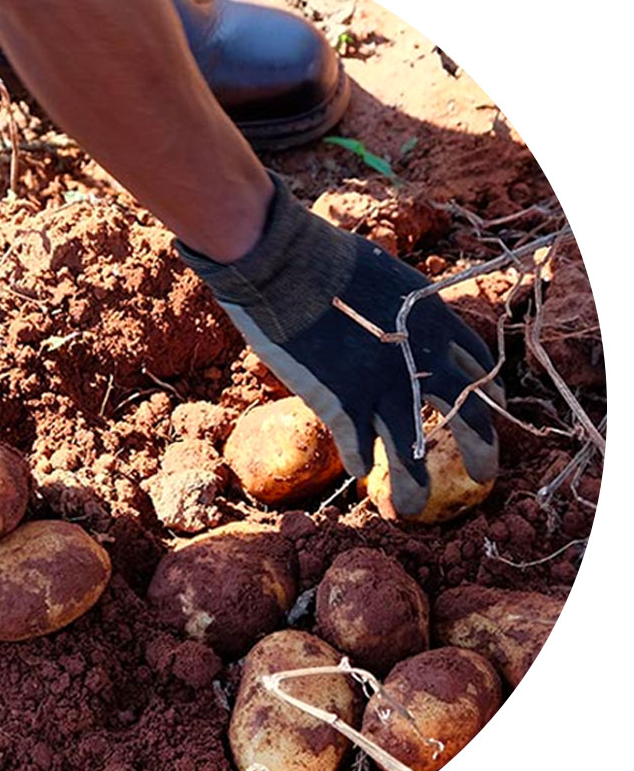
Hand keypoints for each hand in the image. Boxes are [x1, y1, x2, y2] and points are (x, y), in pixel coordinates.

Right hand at [177, 172, 503, 515]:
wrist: (285, 266)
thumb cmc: (324, 260)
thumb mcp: (382, 275)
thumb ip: (398, 308)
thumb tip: (393, 320)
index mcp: (434, 320)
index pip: (477, 365)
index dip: (484, 393)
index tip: (485, 408)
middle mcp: (419, 360)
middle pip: (466, 417)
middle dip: (479, 451)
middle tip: (483, 475)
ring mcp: (382, 387)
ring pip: (410, 453)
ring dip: (412, 485)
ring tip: (410, 510)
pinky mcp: (342, 406)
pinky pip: (357, 449)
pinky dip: (359, 463)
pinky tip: (359, 474)